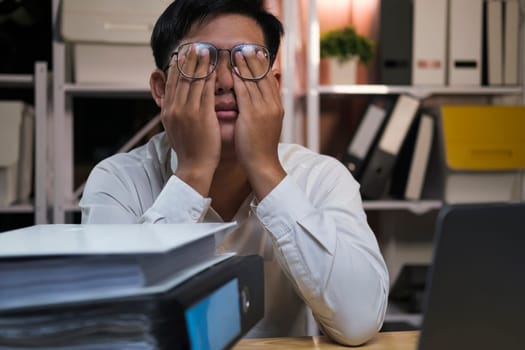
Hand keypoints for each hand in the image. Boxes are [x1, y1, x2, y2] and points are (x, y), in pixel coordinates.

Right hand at [161, 45, 219, 195]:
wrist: (194, 167)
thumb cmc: (188, 150)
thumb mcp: (174, 129)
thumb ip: (174, 113)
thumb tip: (174, 102)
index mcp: (167, 110)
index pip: (171, 82)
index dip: (178, 66)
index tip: (183, 54)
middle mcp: (174, 108)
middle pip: (181, 77)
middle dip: (188, 60)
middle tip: (195, 46)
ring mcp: (187, 111)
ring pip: (193, 81)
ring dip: (200, 64)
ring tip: (206, 51)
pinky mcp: (202, 115)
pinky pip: (206, 91)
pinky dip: (210, 78)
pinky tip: (215, 69)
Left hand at [232, 50, 285, 198]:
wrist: (263, 164)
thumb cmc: (260, 148)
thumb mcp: (267, 125)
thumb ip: (264, 110)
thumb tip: (260, 98)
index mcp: (277, 107)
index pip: (270, 80)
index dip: (262, 66)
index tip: (256, 53)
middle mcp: (273, 104)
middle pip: (263, 76)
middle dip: (254, 60)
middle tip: (247, 46)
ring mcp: (264, 108)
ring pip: (254, 80)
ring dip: (245, 65)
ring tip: (237, 52)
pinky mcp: (253, 114)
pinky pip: (244, 91)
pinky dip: (238, 78)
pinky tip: (231, 70)